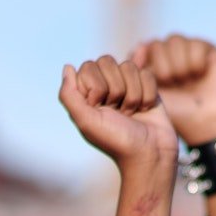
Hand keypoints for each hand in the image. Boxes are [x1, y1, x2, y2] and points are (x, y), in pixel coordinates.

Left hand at [60, 55, 177, 173]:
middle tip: (117, 113)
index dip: (96, 87)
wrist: (148, 154)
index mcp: (87, 93)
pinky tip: (144, 110)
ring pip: (128, 66)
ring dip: (131, 95)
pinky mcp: (147, 86)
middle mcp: (106, 86)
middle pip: (108, 61)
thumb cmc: (115, 141)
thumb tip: (67, 66)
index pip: (88, 66)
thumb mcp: (86, 121)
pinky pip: (146, 73)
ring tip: (131, 114)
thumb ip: (69, 95)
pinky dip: (146, 95)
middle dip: (115, 90)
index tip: (99, 109)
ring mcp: (127, 85)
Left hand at [130, 34, 215, 145]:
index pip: (141, 49)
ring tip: (186, 80)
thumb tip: (137, 48)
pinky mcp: (207, 49)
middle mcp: (171, 57)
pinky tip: (201, 74)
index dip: (141, 57)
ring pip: (173, 40)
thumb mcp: (152, 98)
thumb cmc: (179, 115)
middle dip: (162, 66)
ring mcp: (188, 51)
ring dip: (178, 64)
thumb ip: (140, 76)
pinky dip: (195, 61)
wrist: (209, 122)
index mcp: (154, 68)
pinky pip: (194, 43)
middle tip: (172, 83)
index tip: (147, 73)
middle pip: (156, 44)